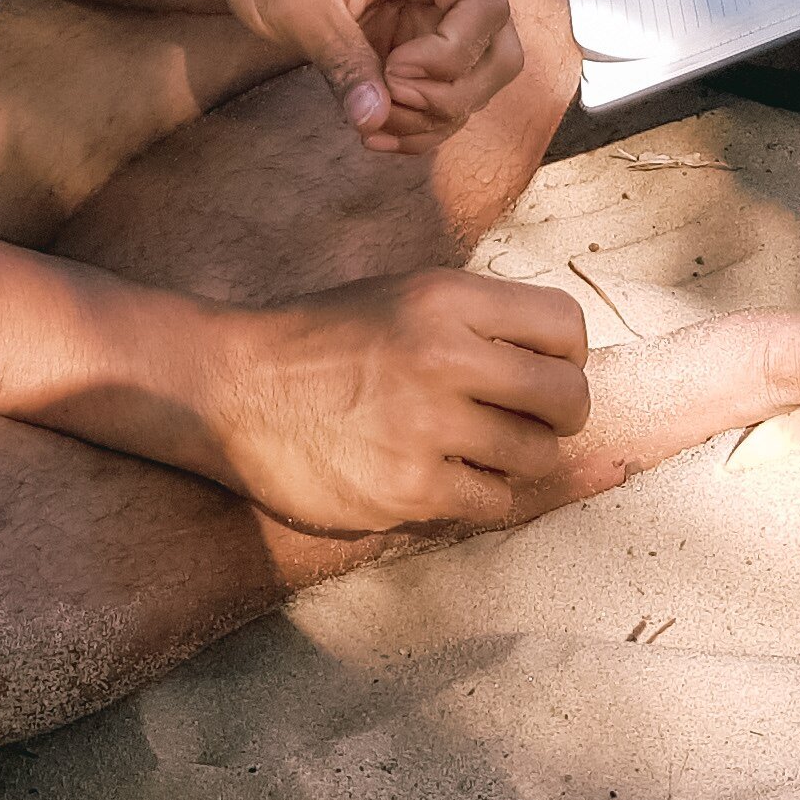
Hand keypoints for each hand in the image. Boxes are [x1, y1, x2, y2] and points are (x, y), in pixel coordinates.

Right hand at [192, 269, 591, 533]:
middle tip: (524, 422)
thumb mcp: (402, 297)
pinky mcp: (407, 488)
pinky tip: (439, 475)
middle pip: (568, 399)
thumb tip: (568, 362)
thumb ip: (478, 321)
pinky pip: (492, 503)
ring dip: (516, 461)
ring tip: (472, 448)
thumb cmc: (323, 342)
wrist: (231, 389)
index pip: (566, 328)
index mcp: (446, 298)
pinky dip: (477, 494)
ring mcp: (426, 426)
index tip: (541, 373)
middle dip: (558, 417)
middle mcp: (443, 356)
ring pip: (536, 458)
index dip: (567, 358)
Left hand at [205, 0, 528, 150]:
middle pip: (500, 52)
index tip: (393, 70)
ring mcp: (435, 15)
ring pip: (477, 83)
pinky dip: (419, 123)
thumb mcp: (299, 5)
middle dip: (452, 95)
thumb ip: (343, 61)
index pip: (485, 8)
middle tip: (387, 101)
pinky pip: (442, 93)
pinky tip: (373, 129)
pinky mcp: (417, 44)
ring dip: (433, 118)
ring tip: (371, 123)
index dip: (450, 55)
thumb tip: (374, 119)